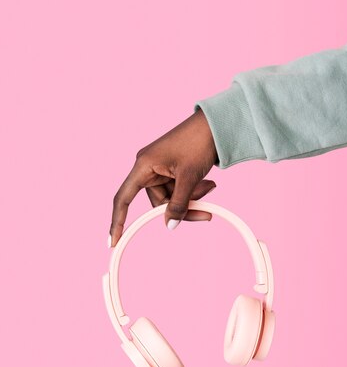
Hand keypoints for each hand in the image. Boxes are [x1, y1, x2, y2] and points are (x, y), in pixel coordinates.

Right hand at [108, 108, 218, 246]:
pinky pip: (177, 189)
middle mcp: (147, 167)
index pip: (123, 198)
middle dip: (181, 208)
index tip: (112, 241)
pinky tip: (208, 183)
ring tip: (211, 187)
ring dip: (191, 198)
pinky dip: (192, 191)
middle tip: (206, 212)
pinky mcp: (171, 168)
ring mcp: (159, 168)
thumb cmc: (198, 144)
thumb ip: (179, 204)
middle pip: (158, 202)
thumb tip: (170, 225)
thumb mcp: (189, 178)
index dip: (117, 220)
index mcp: (143, 166)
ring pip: (171, 197)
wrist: (214, 125)